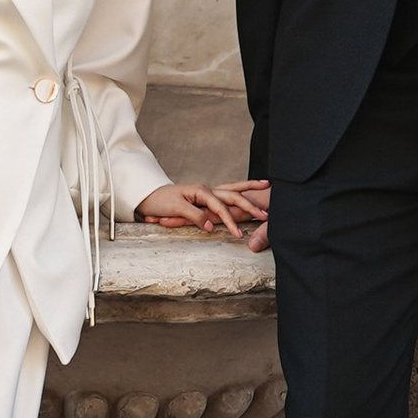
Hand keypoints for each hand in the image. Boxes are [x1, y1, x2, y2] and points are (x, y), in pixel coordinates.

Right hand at [135, 181, 269, 243]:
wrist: (148, 200)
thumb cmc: (173, 204)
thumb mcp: (194, 209)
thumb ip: (209, 213)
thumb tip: (223, 222)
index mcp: (210, 192)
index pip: (234, 188)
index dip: (251, 186)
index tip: (268, 185)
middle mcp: (204, 191)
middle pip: (230, 195)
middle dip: (249, 204)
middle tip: (265, 215)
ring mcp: (192, 197)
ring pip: (214, 204)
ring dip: (227, 218)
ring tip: (238, 233)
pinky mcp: (178, 205)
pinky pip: (193, 212)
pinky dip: (201, 219)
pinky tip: (209, 228)